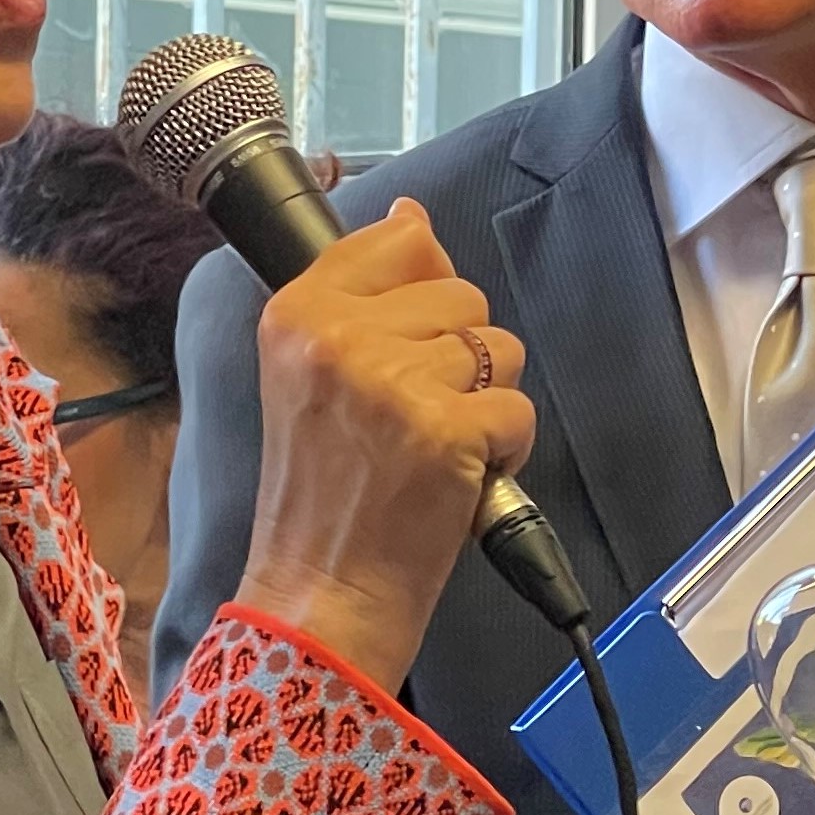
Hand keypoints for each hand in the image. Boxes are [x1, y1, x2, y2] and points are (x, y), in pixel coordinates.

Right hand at [234, 202, 537, 696]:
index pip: (401, 240)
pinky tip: (456, 480)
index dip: (424, 291)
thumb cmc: (322, 498)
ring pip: (498, 348)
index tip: (403, 345)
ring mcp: (393, 381)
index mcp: (297, 314)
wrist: (321, 595)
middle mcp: (339, 337)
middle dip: (458, 359)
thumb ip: (363, 296)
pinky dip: (504, 450)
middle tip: (408, 423)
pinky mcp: (445, 429)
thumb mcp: (312, 379)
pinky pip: (517, 407)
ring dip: (484, 404)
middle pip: (461, 294)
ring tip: (431, 453)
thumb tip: (415, 219)